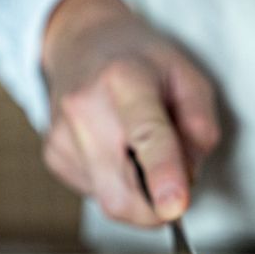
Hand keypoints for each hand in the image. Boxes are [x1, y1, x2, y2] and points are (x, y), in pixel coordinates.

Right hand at [42, 0, 219, 225]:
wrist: (83, 45)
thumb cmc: (144, 64)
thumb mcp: (189, 77)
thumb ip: (201, 125)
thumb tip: (189, 176)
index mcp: (125, 78)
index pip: (146, 133)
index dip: (163, 174)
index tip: (175, 206)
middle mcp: (84, 108)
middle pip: (122, 194)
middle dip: (157, 209)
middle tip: (176, 184)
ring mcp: (62, 136)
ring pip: (112, 201)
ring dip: (140, 191)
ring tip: (140, 148)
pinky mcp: (54, 157)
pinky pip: (98, 194)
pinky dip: (120, 184)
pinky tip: (118, 149)